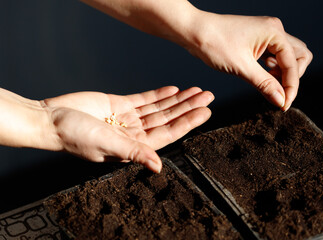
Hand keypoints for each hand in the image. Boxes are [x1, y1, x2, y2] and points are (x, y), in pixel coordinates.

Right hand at [42, 86, 213, 172]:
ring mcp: (128, 118)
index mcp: (134, 146)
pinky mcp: (119, 105)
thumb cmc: (75, 136)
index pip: (168, 133)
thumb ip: (134, 152)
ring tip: (196, 91)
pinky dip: (158, 95)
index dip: (188, 122)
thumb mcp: (107, 144)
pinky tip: (173, 89)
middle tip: (208, 96)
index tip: (205, 111)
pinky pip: (144, 100)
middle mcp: (134, 133)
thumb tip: (158, 168)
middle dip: (188, 108)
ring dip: (178, 100)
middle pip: (168, 119)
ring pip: (159, 108)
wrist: (51, 120)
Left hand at [185, 14, 312, 110]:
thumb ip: (265, 84)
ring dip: (282, 72)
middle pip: (299, 56)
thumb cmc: (214, 44)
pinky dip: (272, 67)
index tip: (283, 105)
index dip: (291, 87)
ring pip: (287, 56)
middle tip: (276, 91)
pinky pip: (274, 54)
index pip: (293, 64)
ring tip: (266, 83)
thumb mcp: (241, 67)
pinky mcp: (257, 39)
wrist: (194, 32)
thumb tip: (281, 100)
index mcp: (274, 33)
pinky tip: (260, 74)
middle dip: (291, 77)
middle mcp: (274, 30)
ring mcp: (266, 33)